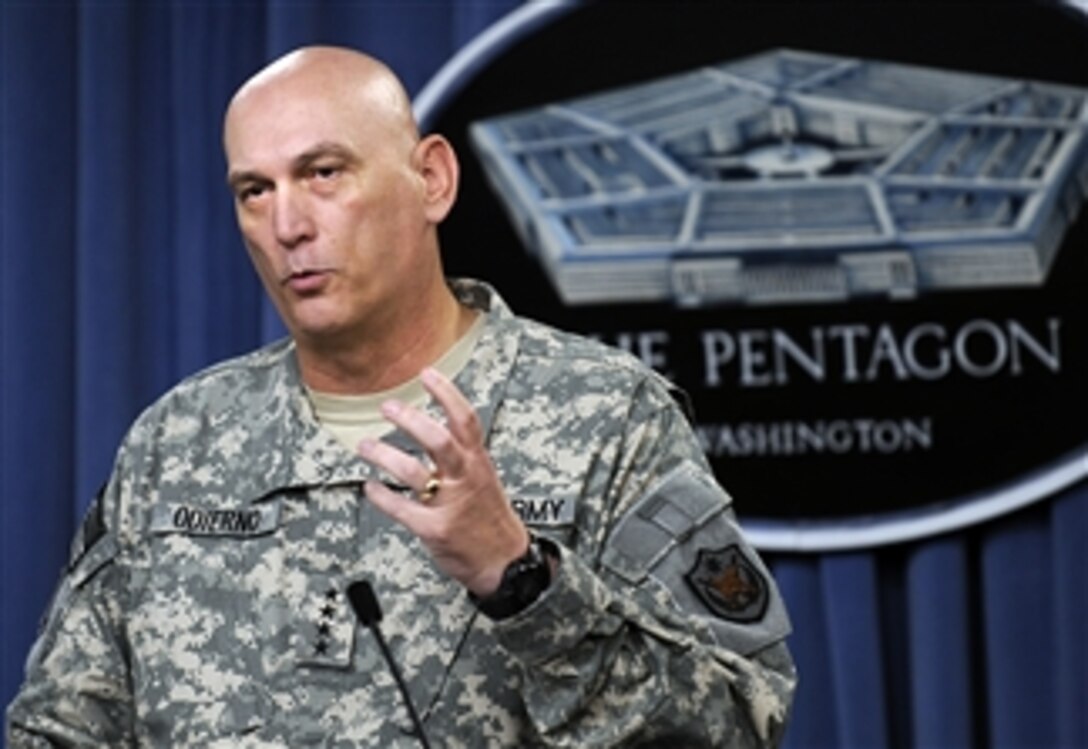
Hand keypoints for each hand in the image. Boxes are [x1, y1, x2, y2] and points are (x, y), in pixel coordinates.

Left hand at [358, 367, 529, 595]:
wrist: (506, 561)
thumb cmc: (490, 518)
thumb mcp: (484, 477)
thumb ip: (461, 454)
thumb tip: (432, 426)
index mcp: (478, 462)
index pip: (465, 419)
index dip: (446, 393)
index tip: (427, 375)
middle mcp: (464, 478)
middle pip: (438, 440)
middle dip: (410, 420)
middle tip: (389, 408)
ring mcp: (449, 504)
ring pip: (413, 472)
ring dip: (384, 455)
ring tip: (366, 446)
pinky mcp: (435, 529)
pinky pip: (401, 508)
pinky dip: (381, 496)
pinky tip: (370, 488)